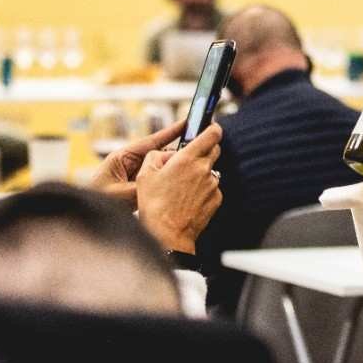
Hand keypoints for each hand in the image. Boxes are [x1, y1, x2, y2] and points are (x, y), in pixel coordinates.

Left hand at [88, 119, 183, 203]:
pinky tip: (174, 188)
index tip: (186, 123)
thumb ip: (141, 188)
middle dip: (173, 156)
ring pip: (157, 168)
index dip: (170, 132)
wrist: (84, 214)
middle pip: (157, 154)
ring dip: (168, 171)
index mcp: (122, 158)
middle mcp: (129, 163)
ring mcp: (133, 174)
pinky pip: (154, 181)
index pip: (151, 141)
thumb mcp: (119, 195)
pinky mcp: (136, 186)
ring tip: (184, 174)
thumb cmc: (95, 201)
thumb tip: (160, 184)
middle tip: (191, 157)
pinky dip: (163, 182)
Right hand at [136, 122, 221, 253]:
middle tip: (190, 158)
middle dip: (205, 150)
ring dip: (201, 174)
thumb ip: (155, 156)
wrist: (168, 234)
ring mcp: (212, 185)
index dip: (213, 128)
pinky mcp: (216, 199)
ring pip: (211, 171)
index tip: (212, 127)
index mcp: (187, 158)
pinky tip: (188, 200)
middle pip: (214, 150)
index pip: (211, 134)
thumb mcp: (145, 175)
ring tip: (182, 188)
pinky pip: (212, 188)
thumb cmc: (154, 205)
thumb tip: (164, 154)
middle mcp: (204, 169)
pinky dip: (203, 190)